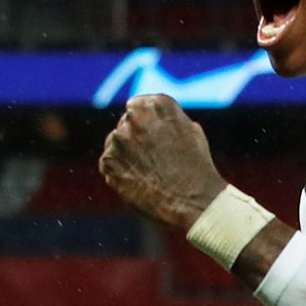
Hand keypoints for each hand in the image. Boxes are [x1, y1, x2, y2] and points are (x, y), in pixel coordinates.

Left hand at [99, 94, 226, 230]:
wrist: (192, 201)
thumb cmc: (197, 167)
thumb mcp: (190, 131)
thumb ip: (167, 119)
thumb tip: (155, 120)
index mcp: (156, 104)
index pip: (138, 106)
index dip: (144, 123)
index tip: (150, 137)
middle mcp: (134, 116)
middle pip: (125, 124)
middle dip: (134, 139)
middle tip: (150, 159)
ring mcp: (118, 139)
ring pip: (115, 144)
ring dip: (125, 155)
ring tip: (147, 173)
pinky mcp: (108, 161)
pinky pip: (108, 163)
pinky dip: (118, 172)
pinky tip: (138, 182)